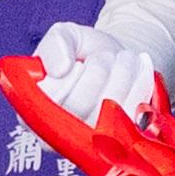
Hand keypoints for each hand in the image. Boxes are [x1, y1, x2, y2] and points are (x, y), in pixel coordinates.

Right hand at [32, 22, 162, 127]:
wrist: (117, 59)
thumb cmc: (85, 51)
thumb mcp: (65, 36)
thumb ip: (55, 45)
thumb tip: (59, 69)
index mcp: (33, 110)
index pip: (49, 101)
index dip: (68, 78)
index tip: (77, 63)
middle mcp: (58, 134)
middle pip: (80, 106)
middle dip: (99, 69)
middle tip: (104, 56)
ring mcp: (92, 139)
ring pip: (110, 107)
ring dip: (122, 72)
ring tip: (122, 59)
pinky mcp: (123, 137)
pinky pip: (135, 112)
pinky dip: (140, 83)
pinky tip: (139, 69)